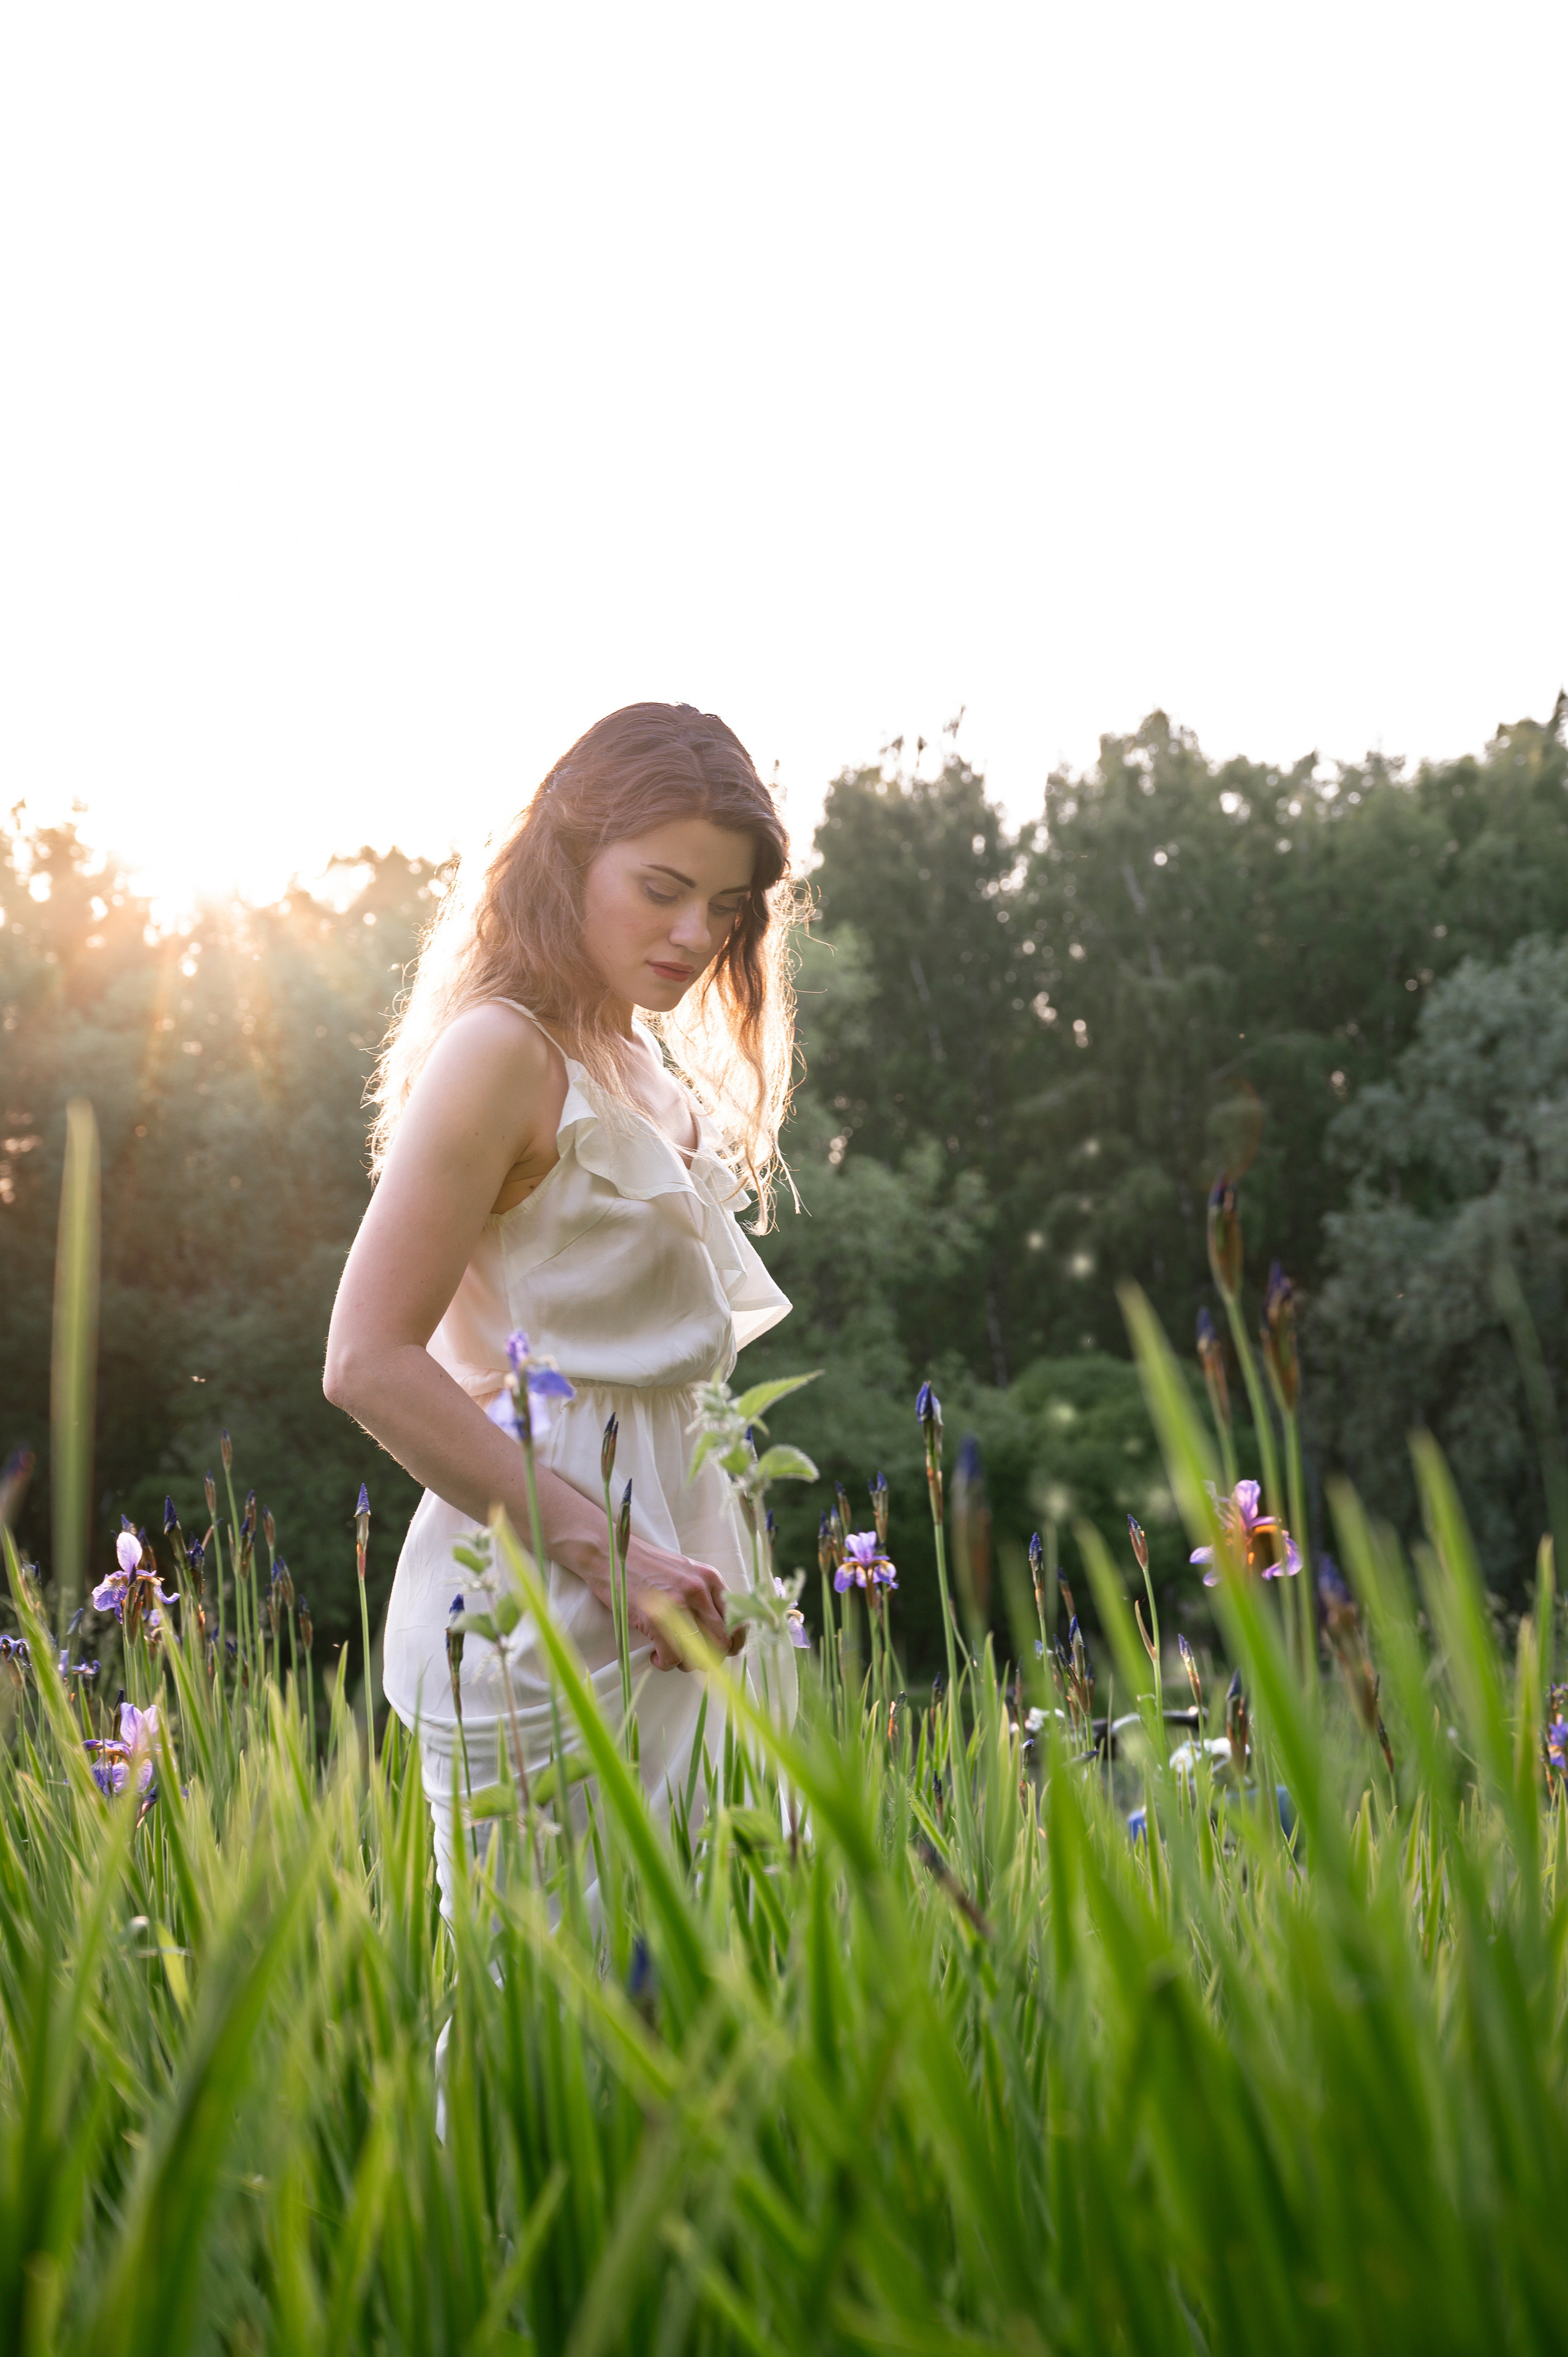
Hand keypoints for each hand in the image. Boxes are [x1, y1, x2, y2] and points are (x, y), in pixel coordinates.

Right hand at [619, 1534, 745, 1670]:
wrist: (611, 1555)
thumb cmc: (647, 1568)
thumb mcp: (685, 1573)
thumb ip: (705, 1596)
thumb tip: (722, 1632)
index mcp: (710, 1578)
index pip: (737, 1621)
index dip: (733, 1643)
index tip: (719, 1650)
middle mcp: (699, 1590)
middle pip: (722, 1643)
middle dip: (709, 1658)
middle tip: (692, 1657)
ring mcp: (677, 1604)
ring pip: (699, 1655)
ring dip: (686, 1664)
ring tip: (671, 1654)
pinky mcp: (655, 1618)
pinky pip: (672, 1658)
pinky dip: (664, 1663)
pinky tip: (655, 1655)